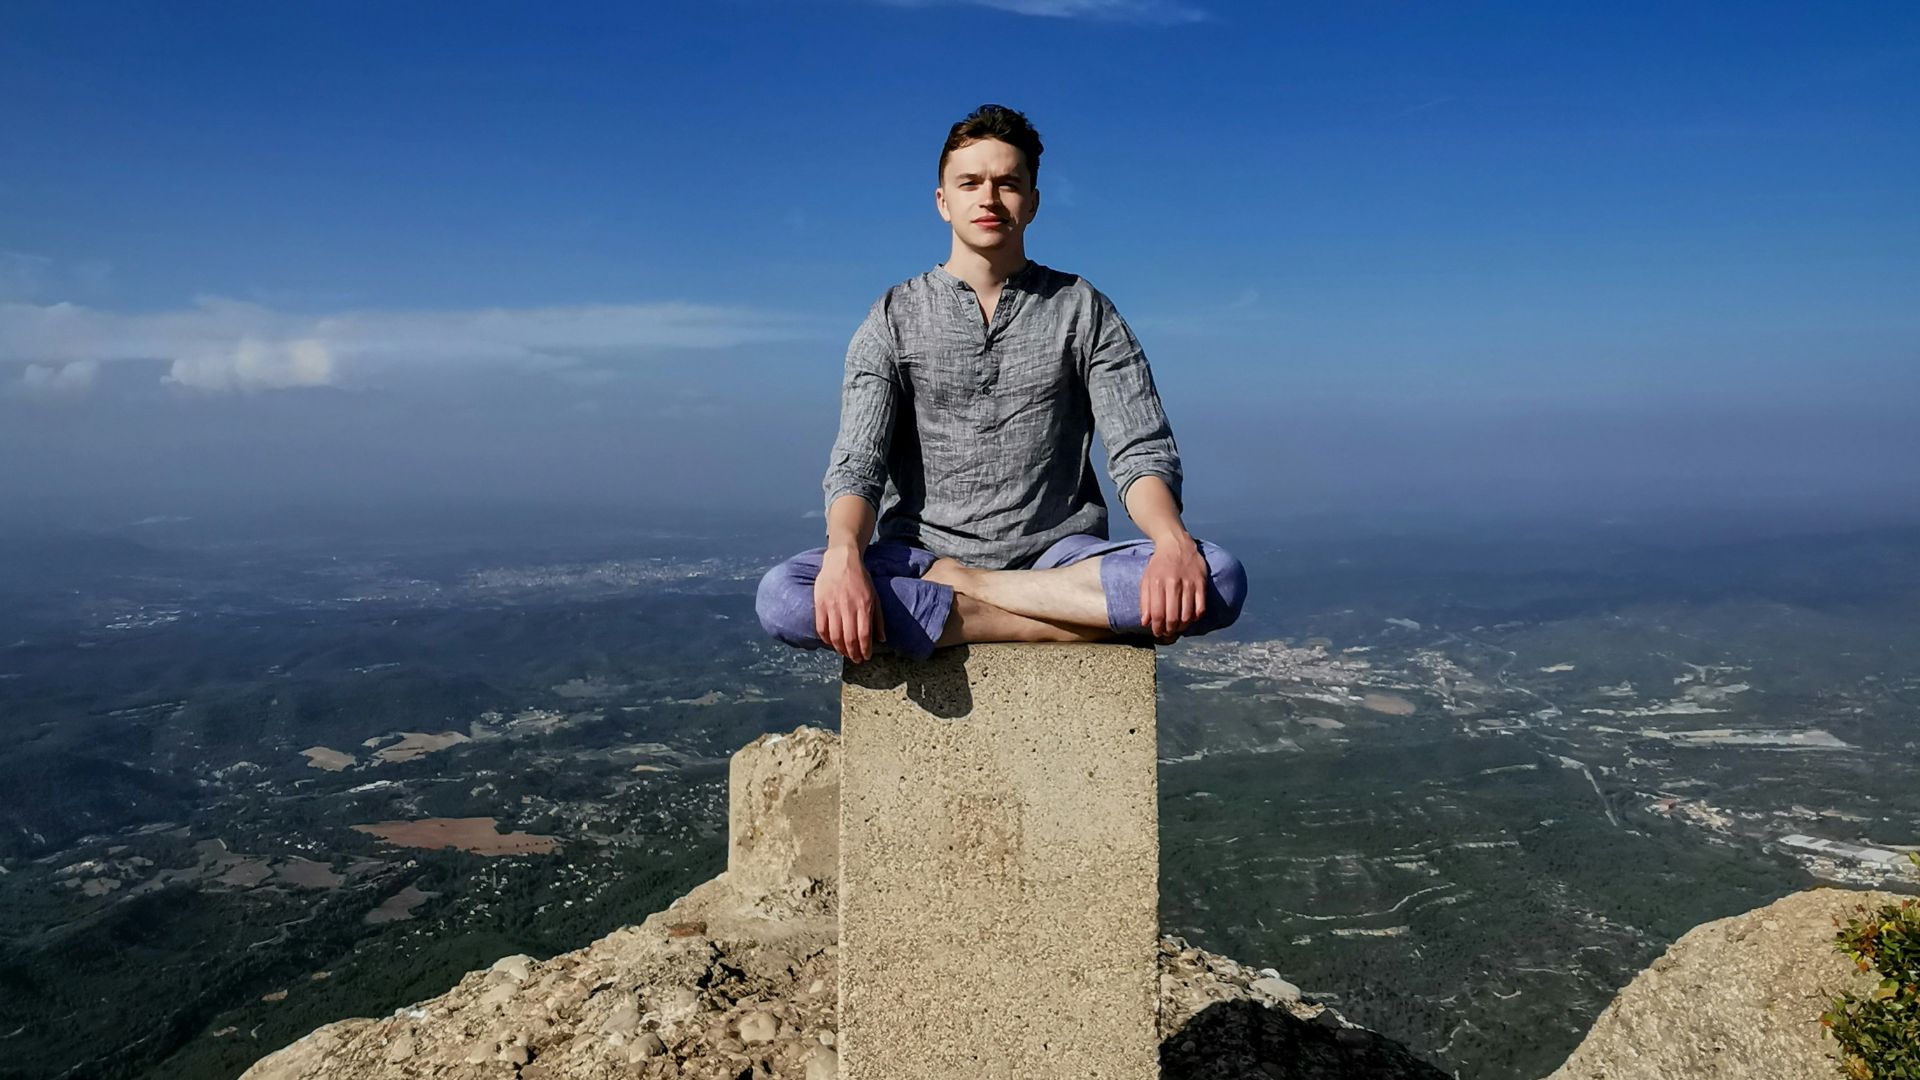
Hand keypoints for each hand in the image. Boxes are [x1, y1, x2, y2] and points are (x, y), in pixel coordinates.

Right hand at [814, 546, 885, 661]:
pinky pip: (821, 627)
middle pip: (849, 638)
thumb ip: (878, 618)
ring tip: (845, 653)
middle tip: (856, 660)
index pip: (864, 634)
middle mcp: (848, 607)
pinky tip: (831, 643)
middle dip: (853, 653)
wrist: (841, 560)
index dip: (865, 649)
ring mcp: (832, 605)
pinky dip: (826, 639)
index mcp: (863, 605)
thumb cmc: (861, 579)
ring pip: (835, 636)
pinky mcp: (820, 603)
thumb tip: (882, 639)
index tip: (866, 657)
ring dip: (840, 649)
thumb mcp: (875, 596)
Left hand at [1139, 538, 1207, 641]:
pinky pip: (1201, 607)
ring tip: (1178, 628)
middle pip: (1173, 617)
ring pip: (1187, 615)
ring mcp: (1188, 583)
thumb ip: (1144, 601)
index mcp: (1157, 583)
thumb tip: (1145, 622)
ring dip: (1182, 626)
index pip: (1158, 614)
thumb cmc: (1159, 564)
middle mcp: (1173, 583)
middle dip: (1170, 630)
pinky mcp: (1201, 582)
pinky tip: (1191, 617)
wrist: (1176, 544)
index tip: (1158, 633)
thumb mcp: (1146, 580)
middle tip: (1168, 633)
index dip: (1157, 628)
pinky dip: (1196, 617)